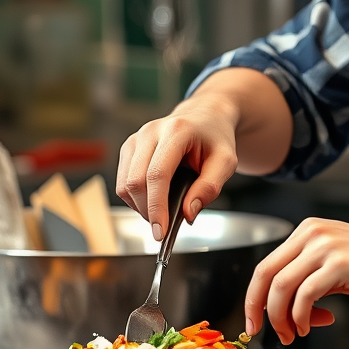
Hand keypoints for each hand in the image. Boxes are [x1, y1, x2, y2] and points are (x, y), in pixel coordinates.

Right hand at [116, 90, 239, 239]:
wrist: (205, 116)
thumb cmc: (216, 138)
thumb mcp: (226, 162)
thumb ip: (210, 188)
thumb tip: (187, 213)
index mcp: (176, 131)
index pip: (157, 174)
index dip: (156, 207)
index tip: (161, 232)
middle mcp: (150, 132)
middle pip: (135, 182)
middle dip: (147, 211)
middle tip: (165, 226)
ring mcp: (136, 138)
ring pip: (124, 184)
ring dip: (139, 206)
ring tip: (162, 211)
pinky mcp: (129, 147)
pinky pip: (123, 181)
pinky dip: (135, 198)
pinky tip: (154, 199)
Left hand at [245, 218, 348, 344]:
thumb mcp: (333, 265)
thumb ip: (307, 282)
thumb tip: (286, 314)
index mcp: (306, 232)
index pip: (266, 264)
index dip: (253, 295)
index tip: (253, 318)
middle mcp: (311, 234)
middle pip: (266, 274)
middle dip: (257, 307)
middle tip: (260, 331)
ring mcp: (324, 247)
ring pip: (282, 287)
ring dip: (282, 318)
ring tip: (292, 333)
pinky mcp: (339, 264)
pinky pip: (306, 295)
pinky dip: (301, 317)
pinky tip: (309, 327)